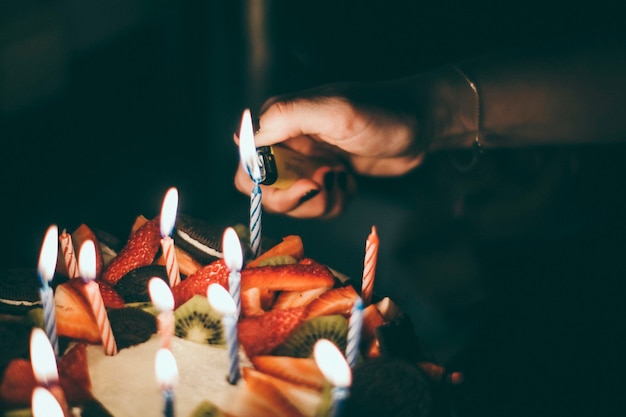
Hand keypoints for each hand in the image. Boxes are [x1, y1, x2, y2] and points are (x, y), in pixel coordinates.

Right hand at [234, 72, 457, 217]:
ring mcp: (307, 164)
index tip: (307, 184)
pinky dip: (336, 201)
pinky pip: (317, 206)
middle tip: (328, 183)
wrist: (421, 126)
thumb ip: (287, 117)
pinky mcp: (325, 179)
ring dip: (322, 201)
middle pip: (267, 193)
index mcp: (281, 123)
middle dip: (299, 199)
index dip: (268, 187)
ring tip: (344, 180)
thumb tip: (243, 138)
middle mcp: (288, 145)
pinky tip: (350, 182)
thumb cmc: (383, 113)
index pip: (248, 168)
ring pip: (295, 204)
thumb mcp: (335, 111)